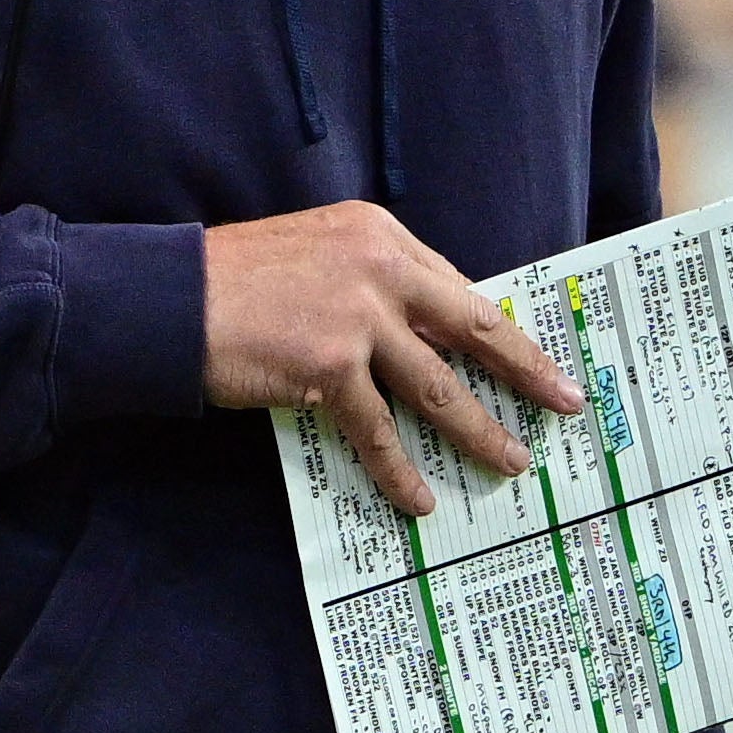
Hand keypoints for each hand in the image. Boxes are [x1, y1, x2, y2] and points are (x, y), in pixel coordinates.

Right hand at [202, 199, 581, 514]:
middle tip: (566, 401)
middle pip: (474, 328)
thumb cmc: (233, 280)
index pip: (457, 289)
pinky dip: (400, 469)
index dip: (498, 329)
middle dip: (527, 370)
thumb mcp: (316, 253)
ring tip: (511, 461)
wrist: (166, 298)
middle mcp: (380, 268)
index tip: (533, 356)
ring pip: (438, 386)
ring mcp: (358, 317)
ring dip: (478, 430)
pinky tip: (418, 497)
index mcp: (380, 235)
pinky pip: (377, 429)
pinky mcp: (329, 365)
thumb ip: (370, 282)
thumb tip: (421, 336)